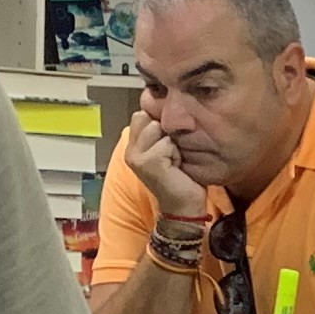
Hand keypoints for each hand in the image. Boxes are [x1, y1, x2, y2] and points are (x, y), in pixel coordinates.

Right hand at [123, 109, 209, 227]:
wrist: (184, 206)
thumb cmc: (179, 177)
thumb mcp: (166, 149)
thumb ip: (159, 131)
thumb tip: (163, 107)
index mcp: (133, 145)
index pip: (141, 114)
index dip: (159, 123)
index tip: (167, 144)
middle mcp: (130, 150)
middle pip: (147, 117)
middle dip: (165, 132)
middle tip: (171, 154)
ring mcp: (136, 157)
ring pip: (156, 128)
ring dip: (171, 143)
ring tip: (173, 160)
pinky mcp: (147, 163)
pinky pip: (165, 144)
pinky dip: (176, 154)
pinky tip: (176, 167)